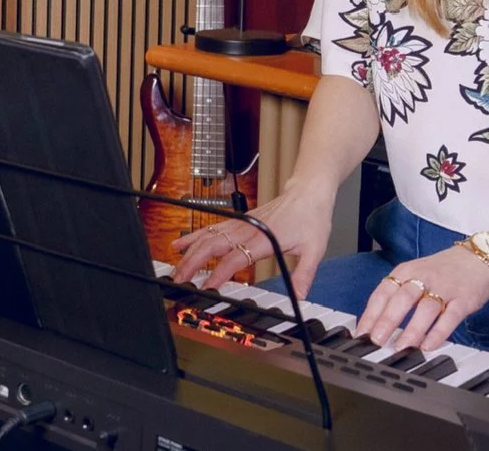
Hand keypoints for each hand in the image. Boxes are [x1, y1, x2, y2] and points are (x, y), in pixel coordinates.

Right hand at [170, 178, 334, 293]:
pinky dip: (196, 236)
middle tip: (179, 280)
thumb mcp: (314, 249)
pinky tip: (182, 243)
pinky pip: (213, 228)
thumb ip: (304, 275)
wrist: (309, 190)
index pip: (236, 258)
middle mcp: (249, 229)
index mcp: (264, 238)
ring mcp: (242, 223)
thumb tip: (300, 298)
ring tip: (174, 266)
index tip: (207, 288)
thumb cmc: (311, 216)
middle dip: (194, 262)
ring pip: (209, 235)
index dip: (220, 274)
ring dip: (191, 251)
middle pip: (214, 245)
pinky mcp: (241, 220)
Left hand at [355, 244, 488, 351]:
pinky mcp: (464, 299)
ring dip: (412, 329)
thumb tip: (375, 325)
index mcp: (407, 271)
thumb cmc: (443, 270)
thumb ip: (398, 296)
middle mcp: (424, 277)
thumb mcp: (416, 274)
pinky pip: (450, 316)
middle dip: (387, 320)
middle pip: (402, 298)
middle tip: (376, 341)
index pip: (384, 291)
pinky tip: (429, 346)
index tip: (361, 333)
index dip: (371, 313)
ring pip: (425, 308)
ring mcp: (445, 288)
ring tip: (401, 348)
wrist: (481, 257)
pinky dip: (439, 332)